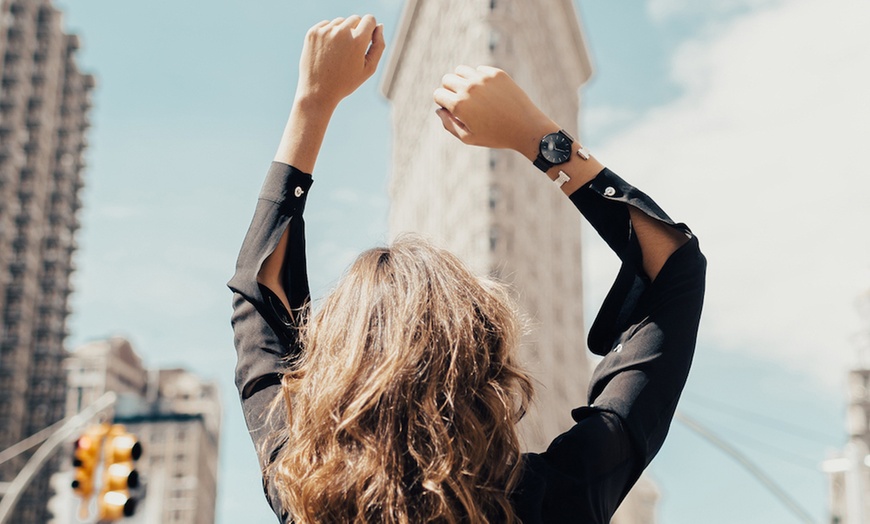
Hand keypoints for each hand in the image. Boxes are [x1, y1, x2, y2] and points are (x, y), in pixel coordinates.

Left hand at [296, 15, 385, 109]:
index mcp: (357, 41)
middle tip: (351, 51)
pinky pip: (326, 25)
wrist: (317, 92)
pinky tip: (327, 51)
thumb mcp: (369, 68)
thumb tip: (379, 26)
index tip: (366, 39)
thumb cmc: (346, 82)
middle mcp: (341, 32)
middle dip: (356, 30)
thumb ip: (378, 46)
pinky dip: (329, 34)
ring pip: (340, 21)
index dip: (370, 29)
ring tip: (338, 53)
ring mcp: (325, 31)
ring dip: (342, 32)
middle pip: (355, 19)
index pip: (369, 19)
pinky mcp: (313, 33)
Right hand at [434, 66, 555, 156]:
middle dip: (450, 89)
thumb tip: (440, 110)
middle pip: (447, 79)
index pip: (438, 94)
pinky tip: (488, 92)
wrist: (526, 128)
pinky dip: (479, 78)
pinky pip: (479, 70)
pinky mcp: (496, 73)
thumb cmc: (496, 136)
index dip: (443, 103)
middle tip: (462, 102)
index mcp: (459, 105)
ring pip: (461, 70)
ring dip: (462, 80)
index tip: (452, 109)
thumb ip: (449, 124)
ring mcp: (483, 78)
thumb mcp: (468, 138)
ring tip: (472, 93)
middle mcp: (469, 88)